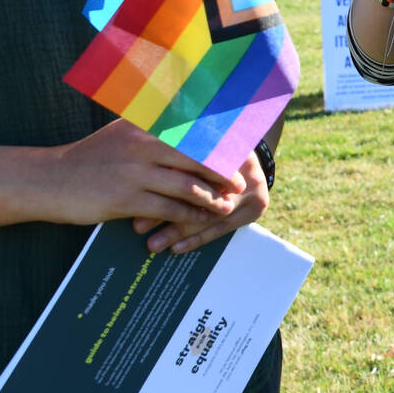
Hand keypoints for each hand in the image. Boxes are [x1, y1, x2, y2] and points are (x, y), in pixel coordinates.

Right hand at [40, 119, 240, 233]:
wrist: (48, 180)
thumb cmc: (89, 159)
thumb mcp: (121, 134)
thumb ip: (152, 130)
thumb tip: (188, 126)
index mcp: (144, 126)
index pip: (193, 133)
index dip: (219, 146)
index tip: (238, 156)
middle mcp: (142, 145)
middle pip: (198, 158)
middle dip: (223, 173)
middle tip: (238, 184)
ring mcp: (135, 173)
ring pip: (187, 185)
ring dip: (211, 198)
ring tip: (224, 206)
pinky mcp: (126, 199)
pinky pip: (169, 209)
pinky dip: (189, 216)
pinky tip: (198, 220)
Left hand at [136, 149, 268, 255]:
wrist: (247, 161)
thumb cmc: (212, 149)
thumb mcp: (197, 144)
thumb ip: (176, 155)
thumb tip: (140, 172)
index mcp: (228, 147)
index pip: (192, 169)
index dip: (164, 182)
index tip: (138, 195)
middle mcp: (245, 168)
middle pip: (200, 194)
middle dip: (166, 211)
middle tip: (138, 226)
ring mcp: (254, 190)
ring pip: (209, 216)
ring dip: (178, 231)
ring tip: (153, 244)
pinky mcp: (255, 210)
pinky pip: (222, 228)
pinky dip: (197, 239)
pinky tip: (176, 248)